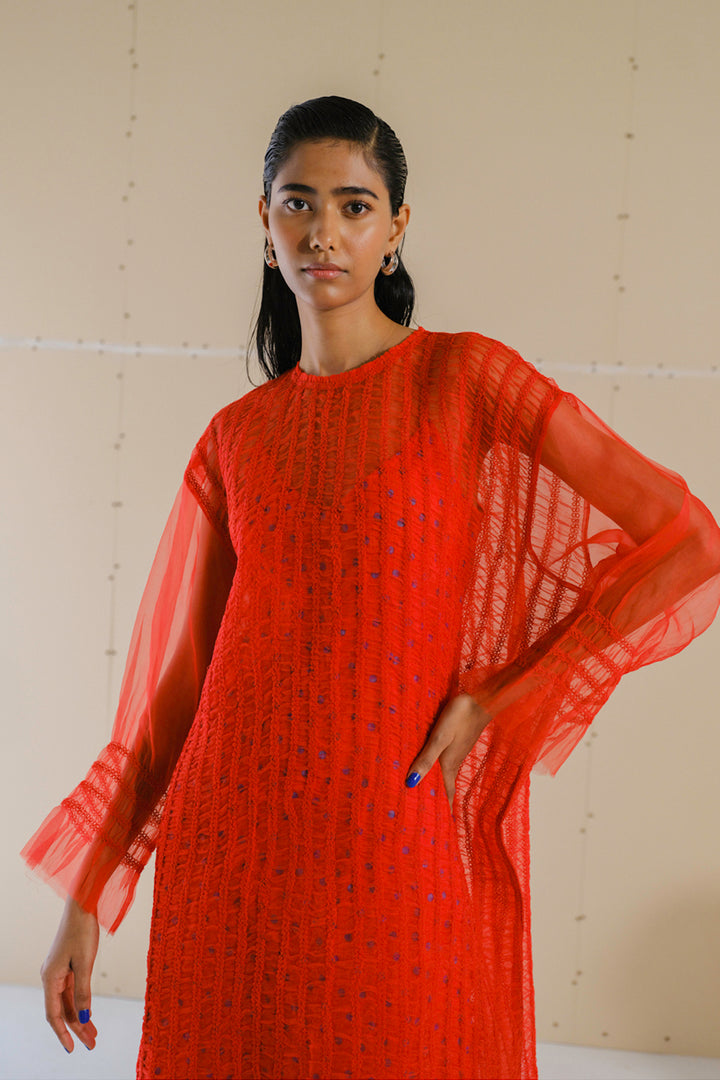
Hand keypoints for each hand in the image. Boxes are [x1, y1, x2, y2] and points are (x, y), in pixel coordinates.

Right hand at [41, 897, 98, 1052]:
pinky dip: (80, 1003)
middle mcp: (51, 977)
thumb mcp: (85, 963)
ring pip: (68, 1001)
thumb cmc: (82, 931)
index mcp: (50, 978)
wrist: (82, 906)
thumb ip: (83, 991)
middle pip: (62, 1010)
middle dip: (76, 1029)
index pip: (54, 1014)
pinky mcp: (67, 966)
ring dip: (80, 1017)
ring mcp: (59, 972)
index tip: (72, 1049)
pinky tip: (88, 1012)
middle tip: (90, 1045)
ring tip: (93, 1034)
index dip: (63, 1033)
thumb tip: (83, 1016)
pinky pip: (72, 990)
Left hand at [405, 693, 491, 808]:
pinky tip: (431, 768)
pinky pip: (445, 763)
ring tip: (426, 797)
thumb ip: (426, 759)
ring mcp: (456, 753)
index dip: (443, 812)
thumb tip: (410, 783)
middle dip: (438, 803)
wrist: (481, 700)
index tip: (439, 828)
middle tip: (428, 817)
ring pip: (444, 776)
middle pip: (445, 788)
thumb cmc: (459, 717)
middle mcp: (453, 763)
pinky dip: (437, 771)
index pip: (446, 795)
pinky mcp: (456, 743)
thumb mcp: (440, 737)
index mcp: (448, 766)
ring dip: (436, 787)